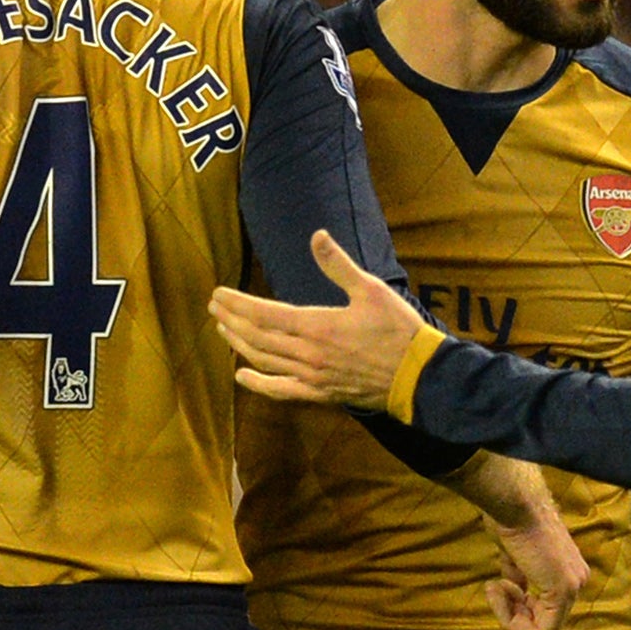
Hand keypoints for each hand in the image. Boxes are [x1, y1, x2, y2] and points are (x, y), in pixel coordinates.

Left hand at [209, 230, 427, 409]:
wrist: (417, 376)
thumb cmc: (397, 330)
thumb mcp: (370, 289)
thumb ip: (338, 265)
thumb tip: (316, 236)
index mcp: (317, 325)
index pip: (264, 314)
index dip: (237, 304)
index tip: (218, 294)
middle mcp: (307, 354)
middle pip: (257, 337)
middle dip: (232, 320)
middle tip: (214, 308)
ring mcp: (311, 377)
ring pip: (264, 360)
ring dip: (239, 344)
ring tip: (222, 330)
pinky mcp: (319, 393)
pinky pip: (281, 390)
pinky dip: (258, 384)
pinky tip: (241, 376)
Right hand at [485, 520, 588, 629]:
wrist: (515, 505)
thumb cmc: (513, 522)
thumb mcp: (514, 556)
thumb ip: (518, 578)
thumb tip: (513, 593)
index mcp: (569, 571)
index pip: (546, 609)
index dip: (517, 615)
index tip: (494, 610)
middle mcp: (577, 581)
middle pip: (543, 623)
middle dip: (511, 616)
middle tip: (491, 590)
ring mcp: (573, 587)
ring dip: (507, 615)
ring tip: (493, 586)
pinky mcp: (562, 592)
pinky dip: (516, 628)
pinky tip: (497, 597)